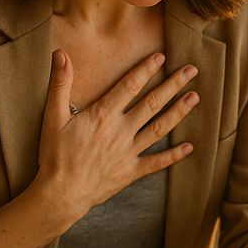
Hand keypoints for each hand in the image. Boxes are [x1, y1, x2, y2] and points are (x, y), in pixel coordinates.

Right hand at [35, 49, 197, 230]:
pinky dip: (173, 155)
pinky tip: (189, 147)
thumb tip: (60, 53)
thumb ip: (60, 84)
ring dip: (178, 112)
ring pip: (159, 128)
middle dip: (173, 85)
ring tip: (195, 97)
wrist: (61, 194)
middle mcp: (121, 131)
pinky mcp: (131, 171)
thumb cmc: (55, 155)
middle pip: (152, 103)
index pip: (129, 86)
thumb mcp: (52, 117)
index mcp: (103, 115)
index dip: (146, 70)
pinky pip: (156, 162)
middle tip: (191, 70)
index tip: (161, 56)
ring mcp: (128, 152)